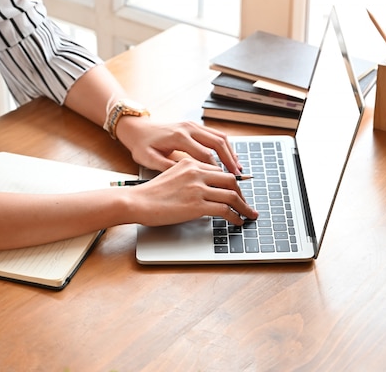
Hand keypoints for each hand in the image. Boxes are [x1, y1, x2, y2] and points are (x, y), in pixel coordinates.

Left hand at [116, 116, 242, 173]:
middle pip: (217, 142)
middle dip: (230, 160)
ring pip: (219, 136)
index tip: (223, 183)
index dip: (216, 169)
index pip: (204, 154)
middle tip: (239, 176)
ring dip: (230, 152)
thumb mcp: (148, 159)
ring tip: (238, 169)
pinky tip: (229, 158)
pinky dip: (225, 146)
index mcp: (178, 137)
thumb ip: (166, 167)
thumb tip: (186, 177)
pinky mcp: (194, 126)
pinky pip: (215, 134)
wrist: (136, 129)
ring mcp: (193, 125)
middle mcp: (188, 128)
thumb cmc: (141, 145)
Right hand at [125, 158, 257, 225]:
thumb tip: (205, 190)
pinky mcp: (197, 205)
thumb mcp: (171, 176)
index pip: (219, 171)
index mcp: (190, 163)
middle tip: (246, 204)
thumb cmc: (150, 193)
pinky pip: (225, 210)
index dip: (232, 183)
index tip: (238, 191)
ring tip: (248, 215)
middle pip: (231, 180)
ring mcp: (197, 188)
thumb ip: (189, 178)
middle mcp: (196, 172)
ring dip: (244, 207)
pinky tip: (237, 221)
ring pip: (231, 195)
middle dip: (242, 194)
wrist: (137, 201)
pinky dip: (235, 216)